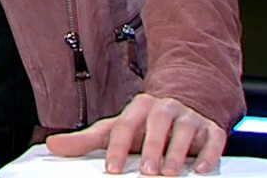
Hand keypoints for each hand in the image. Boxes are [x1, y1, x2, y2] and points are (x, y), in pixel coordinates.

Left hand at [45, 92, 225, 175]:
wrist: (186, 96)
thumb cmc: (146, 120)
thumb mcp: (117, 127)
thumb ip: (87, 139)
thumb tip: (53, 145)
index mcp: (138, 108)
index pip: (124, 126)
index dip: (117, 147)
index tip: (111, 168)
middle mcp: (164, 109)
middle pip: (156, 126)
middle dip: (151, 149)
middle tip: (146, 172)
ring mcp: (189, 118)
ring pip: (184, 133)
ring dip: (178, 153)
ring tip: (170, 173)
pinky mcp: (211, 128)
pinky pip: (213, 139)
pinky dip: (209, 155)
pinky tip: (201, 170)